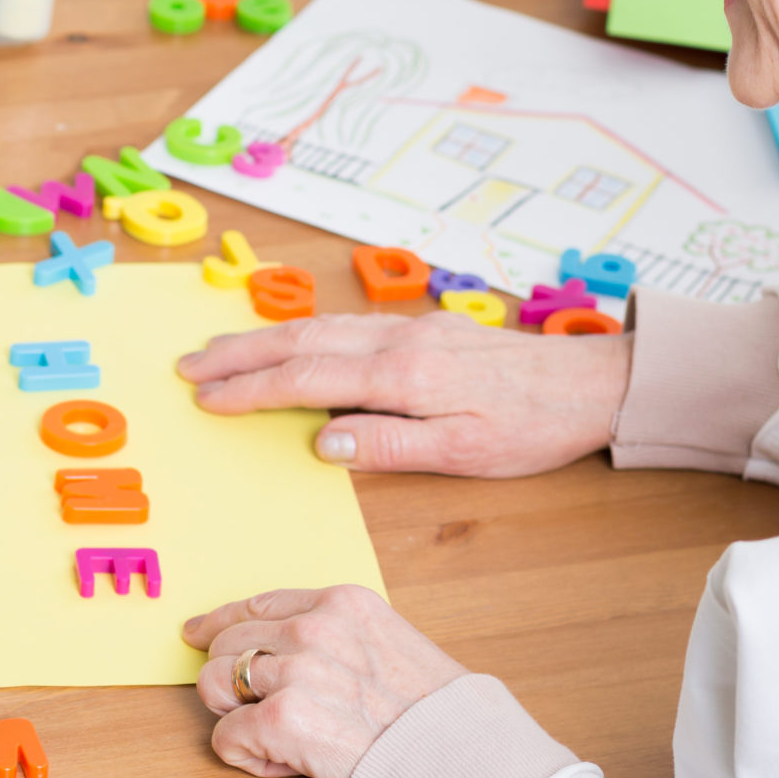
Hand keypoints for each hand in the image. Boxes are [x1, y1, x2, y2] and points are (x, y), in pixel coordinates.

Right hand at [176, 313, 630, 475]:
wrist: (592, 383)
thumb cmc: (533, 426)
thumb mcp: (465, 452)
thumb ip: (390, 443)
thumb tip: (322, 439)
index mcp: (402, 374)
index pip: (305, 379)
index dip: (249, 390)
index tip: (205, 399)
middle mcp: (398, 341)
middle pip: (299, 341)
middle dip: (237, 352)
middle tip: (187, 365)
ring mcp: (409, 330)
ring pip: (318, 326)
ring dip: (262, 337)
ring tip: (219, 348)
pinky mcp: (424, 330)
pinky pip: (343, 325)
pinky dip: (299, 331)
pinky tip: (288, 339)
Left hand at [182, 586, 465, 777]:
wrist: (470, 767)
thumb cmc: (442, 721)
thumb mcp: (395, 648)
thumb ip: (343, 642)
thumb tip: (289, 655)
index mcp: (344, 604)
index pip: (259, 604)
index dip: (221, 622)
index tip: (198, 633)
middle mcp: (314, 627)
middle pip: (227, 643)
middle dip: (232, 679)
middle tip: (254, 712)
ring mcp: (296, 671)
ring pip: (216, 683)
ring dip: (236, 716)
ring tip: (275, 741)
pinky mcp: (282, 721)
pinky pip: (226, 736)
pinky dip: (245, 756)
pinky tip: (281, 764)